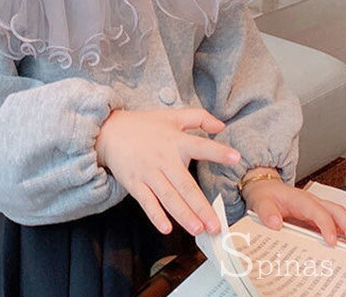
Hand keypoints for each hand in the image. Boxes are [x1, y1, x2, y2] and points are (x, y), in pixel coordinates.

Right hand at [95, 107, 240, 236]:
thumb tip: (221, 125)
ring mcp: (148, 172)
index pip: (200, 146)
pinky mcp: (135, 183)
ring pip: (168, 197)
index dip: (217, 151)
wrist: (109, 131)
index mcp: (176, 141)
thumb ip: (198, 117)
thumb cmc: (145, 125)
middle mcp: (163, 158)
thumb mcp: (172, 116)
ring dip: (184, 215)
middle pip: (185, 185)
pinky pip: (146, 202)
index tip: (235, 157)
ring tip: (198, 230)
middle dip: (201, 206)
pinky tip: (166, 228)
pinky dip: (156, 215)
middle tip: (216, 225)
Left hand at [242, 180, 345, 247]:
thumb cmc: (265, 195)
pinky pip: (338, 222)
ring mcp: (318, 209)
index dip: (326, 225)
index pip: (317, 210)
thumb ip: (266, 211)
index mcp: (299, 199)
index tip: (331, 241)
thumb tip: (274, 222)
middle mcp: (312, 202)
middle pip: (336, 211)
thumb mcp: (260, 202)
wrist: (264, 189)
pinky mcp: (319, 217)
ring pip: (341, 215)